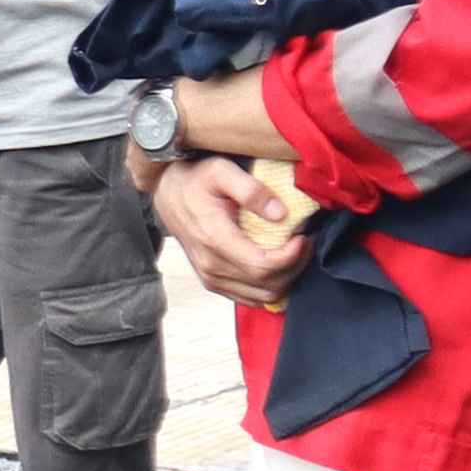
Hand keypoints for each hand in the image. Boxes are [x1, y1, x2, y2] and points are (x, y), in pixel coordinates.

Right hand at [152, 155, 308, 306]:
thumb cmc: (194, 180)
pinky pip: (252, 298)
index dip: (292, 257)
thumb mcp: (221, 171)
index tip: (303, 236)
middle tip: (304, 241)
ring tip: (294, 252)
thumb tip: (280, 214)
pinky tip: (278, 264)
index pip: (264, 266)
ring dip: (286, 278)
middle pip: (268, 286)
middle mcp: (211, 266)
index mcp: (215, 240)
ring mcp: (211, 278)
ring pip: (263, 296)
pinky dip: (272, 286)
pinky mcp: (213, 282)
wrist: (166, 194)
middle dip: (295, 266)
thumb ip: (251, 190)